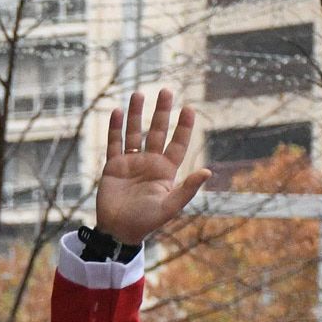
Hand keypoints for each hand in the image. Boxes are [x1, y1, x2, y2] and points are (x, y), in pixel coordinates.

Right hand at [95, 89, 206, 245]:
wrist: (118, 231)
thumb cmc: (145, 222)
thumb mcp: (169, 207)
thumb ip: (187, 189)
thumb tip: (208, 171)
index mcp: (165, 171)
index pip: (177, 143)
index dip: (183, 126)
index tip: (188, 108)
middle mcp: (150, 162)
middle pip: (156, 131)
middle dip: (161, 111)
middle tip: (165, 91)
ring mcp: (131, 162)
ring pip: (134, 132)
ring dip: (136, 114)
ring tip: (138, 94)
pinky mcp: (113, 166)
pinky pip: (115, 143)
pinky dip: (114, 128)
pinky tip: (116, 112)